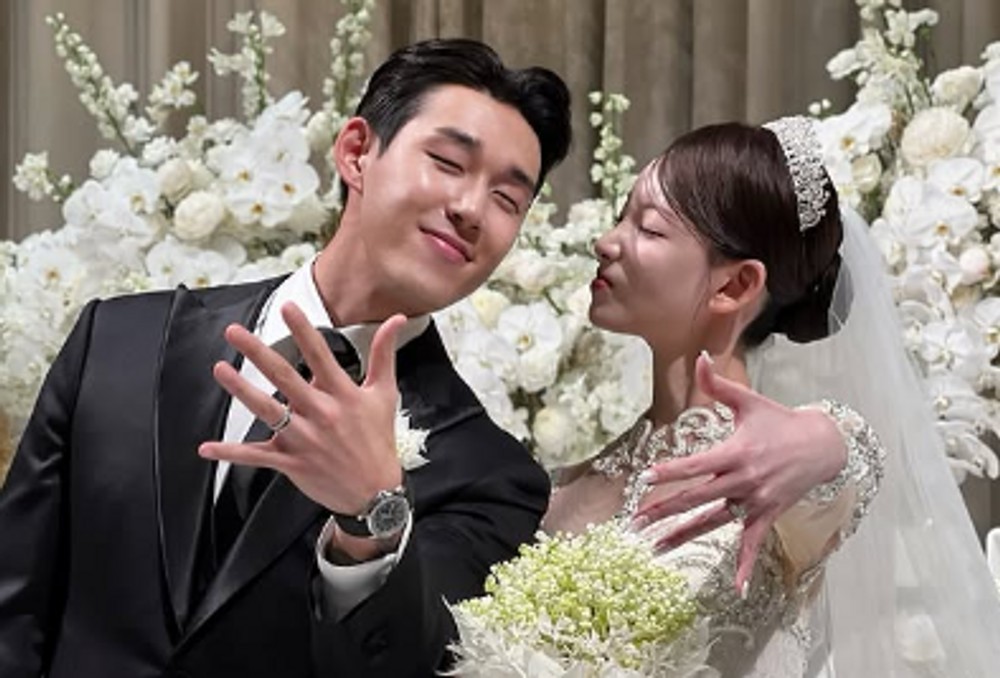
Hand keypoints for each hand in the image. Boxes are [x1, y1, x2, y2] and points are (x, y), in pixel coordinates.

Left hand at [198, 302, 405, 516]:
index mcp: (343, 395)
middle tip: (234, 332)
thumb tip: (396, 319)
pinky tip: (207, 448)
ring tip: (220, 369)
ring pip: (267, 411)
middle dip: (258, 353)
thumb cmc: (378, 439)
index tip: (287, 308)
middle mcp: (321, 414)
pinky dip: (231, 453)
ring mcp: (304, 439)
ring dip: (241, 390)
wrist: (376, 493)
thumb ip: (384, 354)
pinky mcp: (291, 462)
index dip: (303, 331)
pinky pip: (257, 456)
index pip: (320, 356)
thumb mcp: (384, 394)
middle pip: (285, 378)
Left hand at [633, 353, 845, 592]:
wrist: (824, 445)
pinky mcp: (767, 515)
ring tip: (654, 548)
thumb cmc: (779, 421)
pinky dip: (744, 566)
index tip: (645, 478)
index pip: (696, 465)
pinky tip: (734, 589)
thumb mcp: (749, 401)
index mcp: (736, 452)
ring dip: (683, 536)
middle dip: (663, 510)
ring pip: (714, 522)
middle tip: (635, 521)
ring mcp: (755, 501)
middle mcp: (743, 480)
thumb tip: (698, 356)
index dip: (670, 471)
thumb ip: (718, 384)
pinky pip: (753, 544)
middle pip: (697, 498)